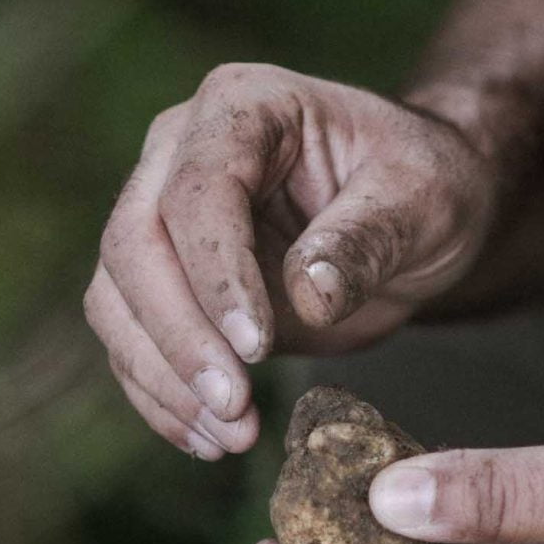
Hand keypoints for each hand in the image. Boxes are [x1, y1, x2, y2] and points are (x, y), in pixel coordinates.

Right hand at [84, 64, 494, 458]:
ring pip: (117, 298)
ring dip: (163, 377)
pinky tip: (209, 438)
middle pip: (134, 243)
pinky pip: (135, 338)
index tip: (256, 347)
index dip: (216, 272)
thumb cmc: (425, 186)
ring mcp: (167, 216)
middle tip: (234, 405)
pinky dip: (162, 394)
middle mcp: (185, 152)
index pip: (199, 191)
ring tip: (230, 435)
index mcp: (245, 106)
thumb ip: (367, 237)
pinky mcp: (172, 281)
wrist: (415, 216)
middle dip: (178, 336)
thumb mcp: (422, 200)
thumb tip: (306, 295)